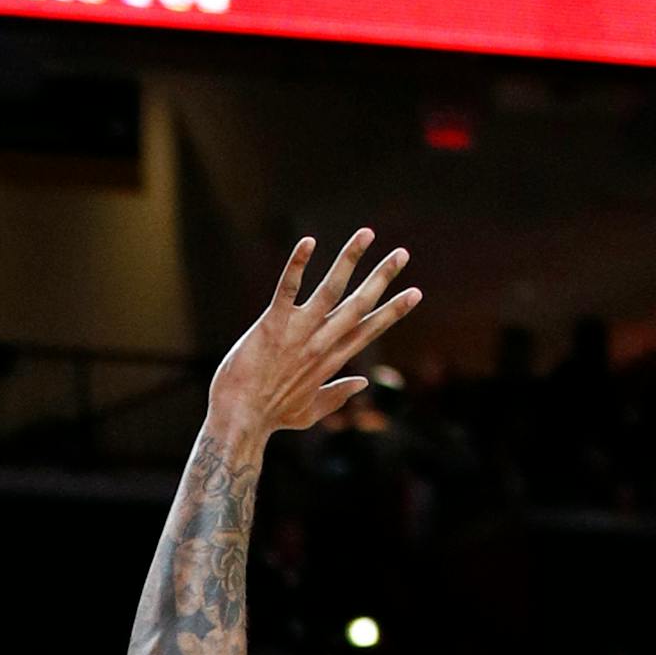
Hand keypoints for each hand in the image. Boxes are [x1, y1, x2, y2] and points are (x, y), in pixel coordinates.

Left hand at [206, 230, 419, 438]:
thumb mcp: (310, 412)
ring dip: (350, 259)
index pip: (369, 329)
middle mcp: (320, 343)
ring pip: (331, 290)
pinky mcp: (272, 325)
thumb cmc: (270, 418)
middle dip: (382, 277)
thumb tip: (364, 384)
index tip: (415, 292)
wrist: (240, 420)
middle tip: (402, 253)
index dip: (393, 311)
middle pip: (359, 305)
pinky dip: (298, 265)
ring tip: (366, 234)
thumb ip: (338, 395)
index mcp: (331, 361)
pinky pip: (287, 289)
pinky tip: (308, 242)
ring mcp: (297, 333)